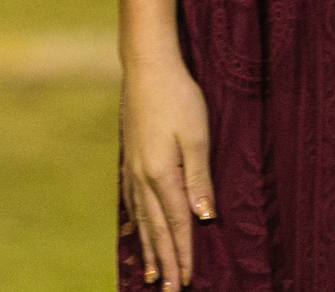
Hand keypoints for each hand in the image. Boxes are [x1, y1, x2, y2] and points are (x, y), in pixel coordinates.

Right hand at [120, 53, 213, 285]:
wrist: (146, 65)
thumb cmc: (178, 96)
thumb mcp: (197, 136)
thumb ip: (199, 178)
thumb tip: (203, 218)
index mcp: (162, 173)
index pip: (177, 223)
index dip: (183, 254)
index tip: (187, 282)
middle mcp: (143, 175)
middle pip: (156, 227)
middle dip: (165, 260)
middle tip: (170, 290)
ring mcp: (133, 166)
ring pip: (142, 217)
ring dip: (150, 247)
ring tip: (153, 273)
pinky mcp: (130, 157)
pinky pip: (132, 200)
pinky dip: (137, 223)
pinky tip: (138, 229)